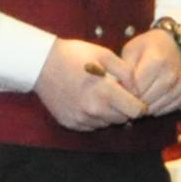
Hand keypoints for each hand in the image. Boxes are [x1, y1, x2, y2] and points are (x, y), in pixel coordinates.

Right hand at [33, 39, 148, 131]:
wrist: (41, 63)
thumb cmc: (75, 55)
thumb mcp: (105, 54)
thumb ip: (126, 73)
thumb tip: (137, 90)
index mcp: (105, 92)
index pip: (136, 111)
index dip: (139, 104)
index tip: (134, 97)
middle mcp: (94, 110)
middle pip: (123, 120)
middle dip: (124, 109)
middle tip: (116, 93)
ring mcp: (81, 119)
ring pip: (107, 123)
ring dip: (109, 113)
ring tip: (99, 95)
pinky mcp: (71, 123)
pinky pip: (92, 126)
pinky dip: (94, 117)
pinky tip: (86, 101)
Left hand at [113, 27, 180, 116]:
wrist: (177, 46)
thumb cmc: (150, 46)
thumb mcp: (132, 50)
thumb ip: (124, 70)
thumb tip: (119, 90)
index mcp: (156, 62)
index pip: (136, 89)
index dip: (125, 92)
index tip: (121, 88)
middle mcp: (170, 76)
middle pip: (145, 101)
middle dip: (133, 101)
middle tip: (127, 95)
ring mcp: (179, 87)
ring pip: (154, 108)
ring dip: (143, 107)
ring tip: (138, 96)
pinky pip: (164, 110)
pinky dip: (155, 108)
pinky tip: (150, 98)